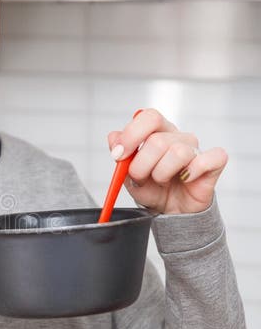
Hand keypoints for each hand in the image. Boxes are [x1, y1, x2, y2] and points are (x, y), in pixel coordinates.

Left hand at [107, 109, 227, 214]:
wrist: (171, 212)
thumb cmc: (153, 189)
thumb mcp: (128, 175)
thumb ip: (121, 155)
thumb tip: (114, 137)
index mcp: (157, 132)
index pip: (148, 117)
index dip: (132, 135)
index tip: (119, 155)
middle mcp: (178, 137)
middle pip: (157, 140)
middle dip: (142, 165)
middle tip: (140, 178)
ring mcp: (196, 149)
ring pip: (178, 152)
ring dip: (162, 173)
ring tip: (162, 181)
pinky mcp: (213, 163)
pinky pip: (207, 160)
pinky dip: (192, 173)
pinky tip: (186, 180)